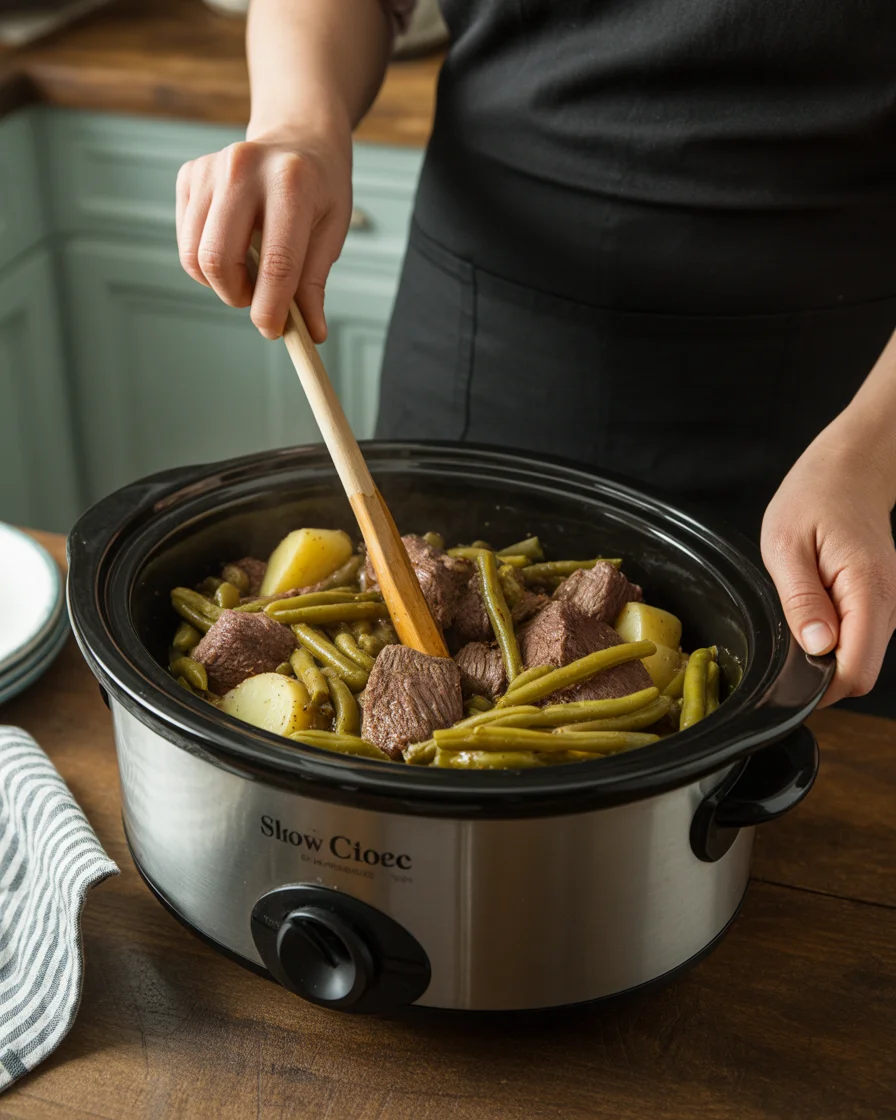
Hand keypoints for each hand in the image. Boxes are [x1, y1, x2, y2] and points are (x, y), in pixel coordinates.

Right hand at [175, 125, 352, 342]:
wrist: (297, 138)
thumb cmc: (318, 189)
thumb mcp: (331, 230)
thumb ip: (314, 282)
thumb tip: (310, 333)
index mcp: (291, 182)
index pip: (276, 262)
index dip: (271, 307)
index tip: (273, 331)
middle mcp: (244, 167)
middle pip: (219, 259)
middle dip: (238, 296)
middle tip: (259, 300)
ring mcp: (210, 168)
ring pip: (195, 256)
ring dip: (220, 283)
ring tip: (248, 275)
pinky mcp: (189, 175)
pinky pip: (185, 242)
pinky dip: (206, 262)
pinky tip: (232, 249)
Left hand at [762, 420, 895, 705]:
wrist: (852, 466)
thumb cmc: (815, 495)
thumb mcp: (787, 543)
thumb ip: (801, 598)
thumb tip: (816, 646)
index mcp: (867, 588)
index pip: (857, 670)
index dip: (820, 686)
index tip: (786, 675)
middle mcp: (886, 602)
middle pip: (860, 672)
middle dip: (820, 675)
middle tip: (782, 643)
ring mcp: (886, 603)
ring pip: (860, 657)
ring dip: (825, 654)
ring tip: (797, 615)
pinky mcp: (877, 601)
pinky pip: (858, 637)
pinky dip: (832, 638)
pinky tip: (811, 611)